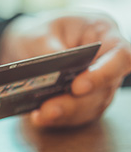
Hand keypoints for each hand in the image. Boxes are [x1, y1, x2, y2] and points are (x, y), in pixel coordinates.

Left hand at [0, 10, 130, 126]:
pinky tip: (39, 118)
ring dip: (66, 114)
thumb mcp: (39, 34)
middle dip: (75, 103)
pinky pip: (78, 115)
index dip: (103, 74)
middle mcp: (107, 61)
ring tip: (41, 116)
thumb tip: (51, 74)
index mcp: (104, 34)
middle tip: (49, 109)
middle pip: (104, 89)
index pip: (121, 56)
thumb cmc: (41, 32)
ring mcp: (100, 84)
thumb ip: (47, 50)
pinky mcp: (86, 101)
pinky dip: (59, 119)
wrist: (30, 45)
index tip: (78, 87)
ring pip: (91, 106)